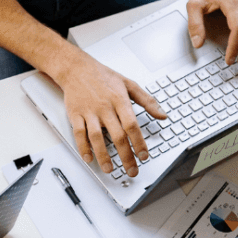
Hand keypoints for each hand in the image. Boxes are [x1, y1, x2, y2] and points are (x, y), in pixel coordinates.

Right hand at [52, 45, 163, 176]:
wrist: (76, 68)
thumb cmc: (103, 76)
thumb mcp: (129, 84)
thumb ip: (147, 101)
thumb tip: (162, 115)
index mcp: (119, 100)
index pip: (132, 125)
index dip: (139, 143)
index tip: (144, 156)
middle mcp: (105, 107)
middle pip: (117, 136)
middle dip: (126, 156)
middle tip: (131, 170)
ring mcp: (89, 112)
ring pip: (97, 137)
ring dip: (103, 155)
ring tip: (110, 169)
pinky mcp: (75, 114)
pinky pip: (79, 133)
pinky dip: (83, 147)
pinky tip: (89, 158)